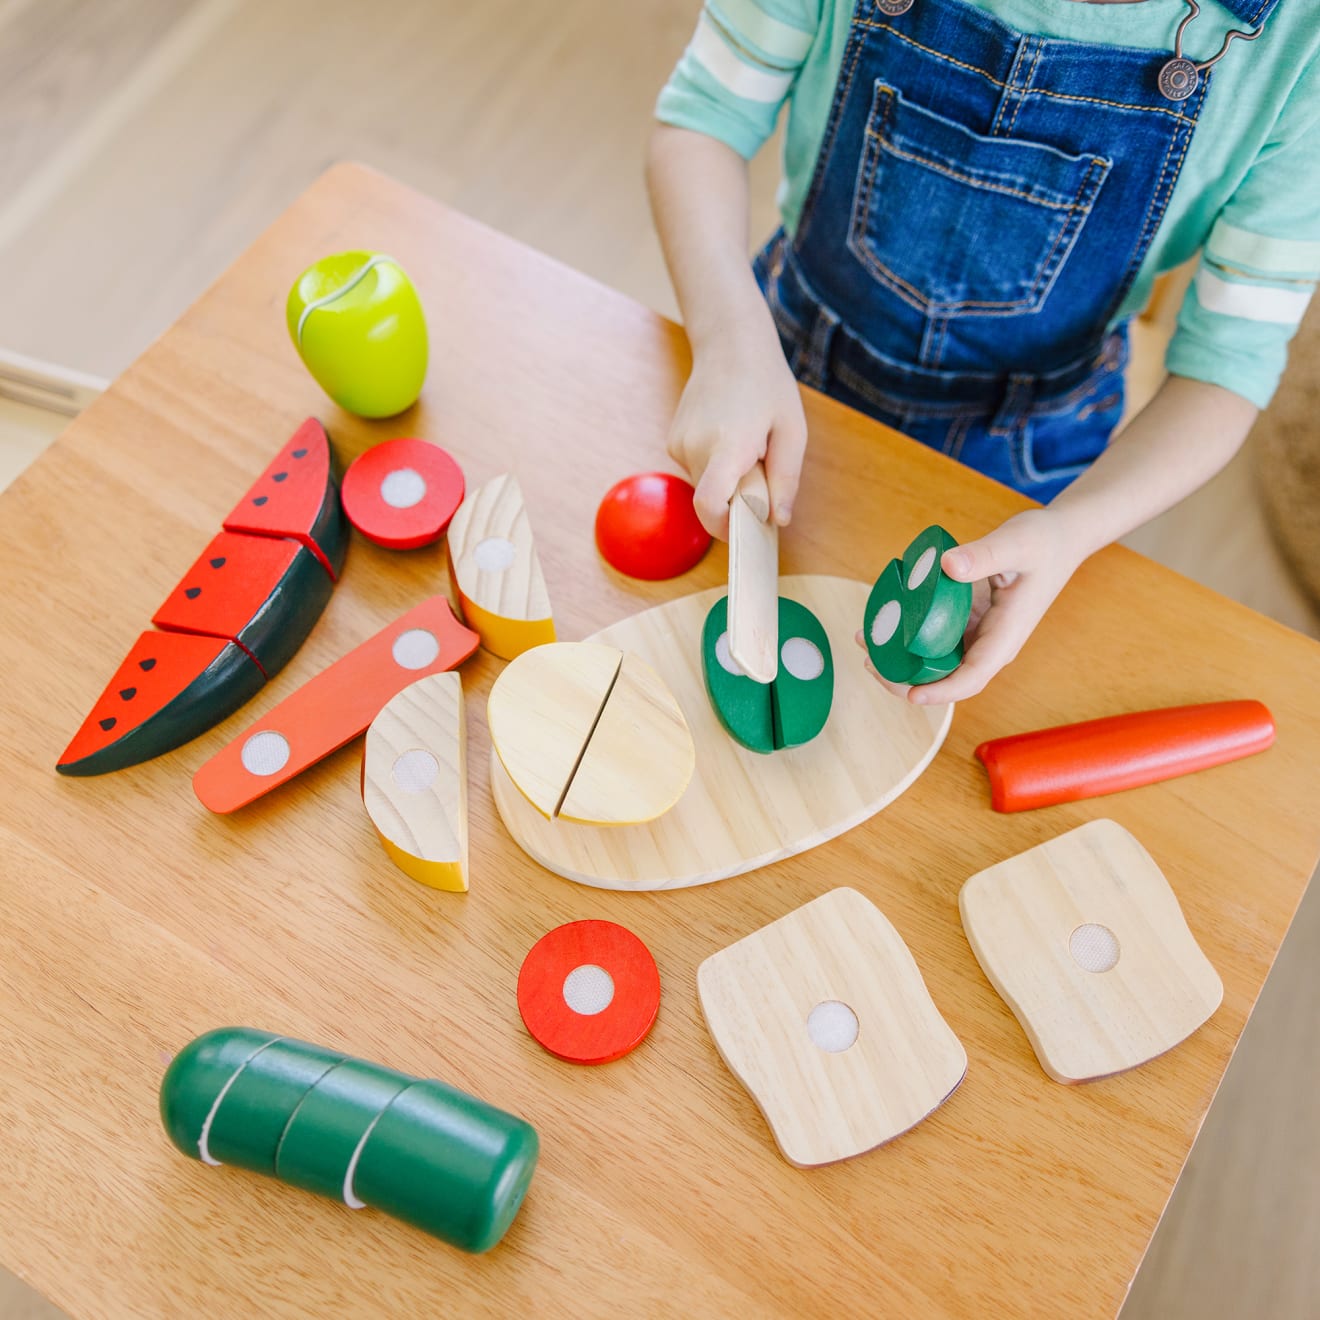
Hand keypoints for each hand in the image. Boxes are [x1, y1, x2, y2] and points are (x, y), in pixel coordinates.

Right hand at [667, 326, 806, 539]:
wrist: (729, 344)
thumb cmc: (766, 385)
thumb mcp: (792, 431)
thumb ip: (786, 480)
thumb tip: (778, 520)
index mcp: (728, 444)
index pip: (709, 505)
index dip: (725, 528)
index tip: (744, 528)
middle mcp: (695, 446)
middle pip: (712, 501)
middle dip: (737, 499)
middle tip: (760, 467)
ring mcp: (678, 444)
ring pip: (705, 486)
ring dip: (727, 480)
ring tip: (746, 444)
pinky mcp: (673, 442)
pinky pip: (698, 471)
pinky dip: (716, 467)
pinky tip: (729, 436)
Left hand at [858, 509, 1085, 704]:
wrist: (1059, 537)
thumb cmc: (1044, 542)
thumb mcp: (1016, 543)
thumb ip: (984, 554)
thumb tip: (949, 565)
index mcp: (1005, 636)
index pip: (972, 677)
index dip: (941, 691)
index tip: (911, 693)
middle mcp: (990, 643)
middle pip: (947, 678)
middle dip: (907, 680)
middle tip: (870, 662)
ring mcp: (977, 633)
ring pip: (936, 659)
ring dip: (901, 657)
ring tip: (865, 641)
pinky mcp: (967, 620)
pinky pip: (934, 635)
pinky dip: (909, 633)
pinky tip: (882, 620)